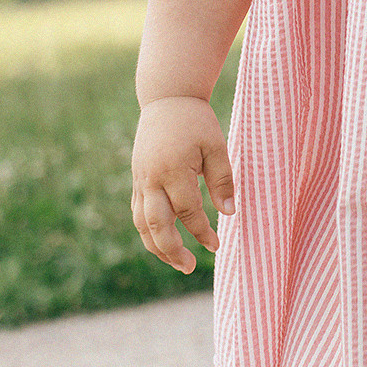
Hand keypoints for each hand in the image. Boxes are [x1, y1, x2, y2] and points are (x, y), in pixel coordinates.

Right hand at [131, 96, 234, 273]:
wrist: (166, 99)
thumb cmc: (196, 121)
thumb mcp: (216, 146)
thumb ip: (222, 179)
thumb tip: (229, 213)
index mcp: (173, 169)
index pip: (188, 211)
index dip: (202, 232)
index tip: (216, 245)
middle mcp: (151, 178)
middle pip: (157, 225)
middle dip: (173, 250)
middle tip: (190, 267)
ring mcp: (140, 180)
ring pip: (142, 223)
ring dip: (157, 247)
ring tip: (177, 263)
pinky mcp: (137, 180)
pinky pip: (138, 213)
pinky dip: (148, 232)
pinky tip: (162, 243)